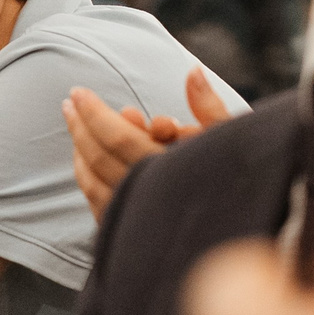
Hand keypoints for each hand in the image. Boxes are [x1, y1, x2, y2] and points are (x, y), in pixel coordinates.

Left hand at [62, 68, 228, 220]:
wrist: (245, 244)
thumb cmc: (242, 183)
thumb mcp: (233, 139)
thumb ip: (208, 107)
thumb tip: (192, 70)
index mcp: (171, 170)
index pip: (119, 137)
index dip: (94, 112)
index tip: (78, 91)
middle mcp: (150, 197)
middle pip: (99, 157)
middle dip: (79, 126)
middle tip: (68, 103)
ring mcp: (139, 219)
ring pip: (94, 184)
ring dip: (79, 151)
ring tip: (74, 125)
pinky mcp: (134, 235)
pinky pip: (99, 205)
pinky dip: (87, 180)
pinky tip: (83, 162)